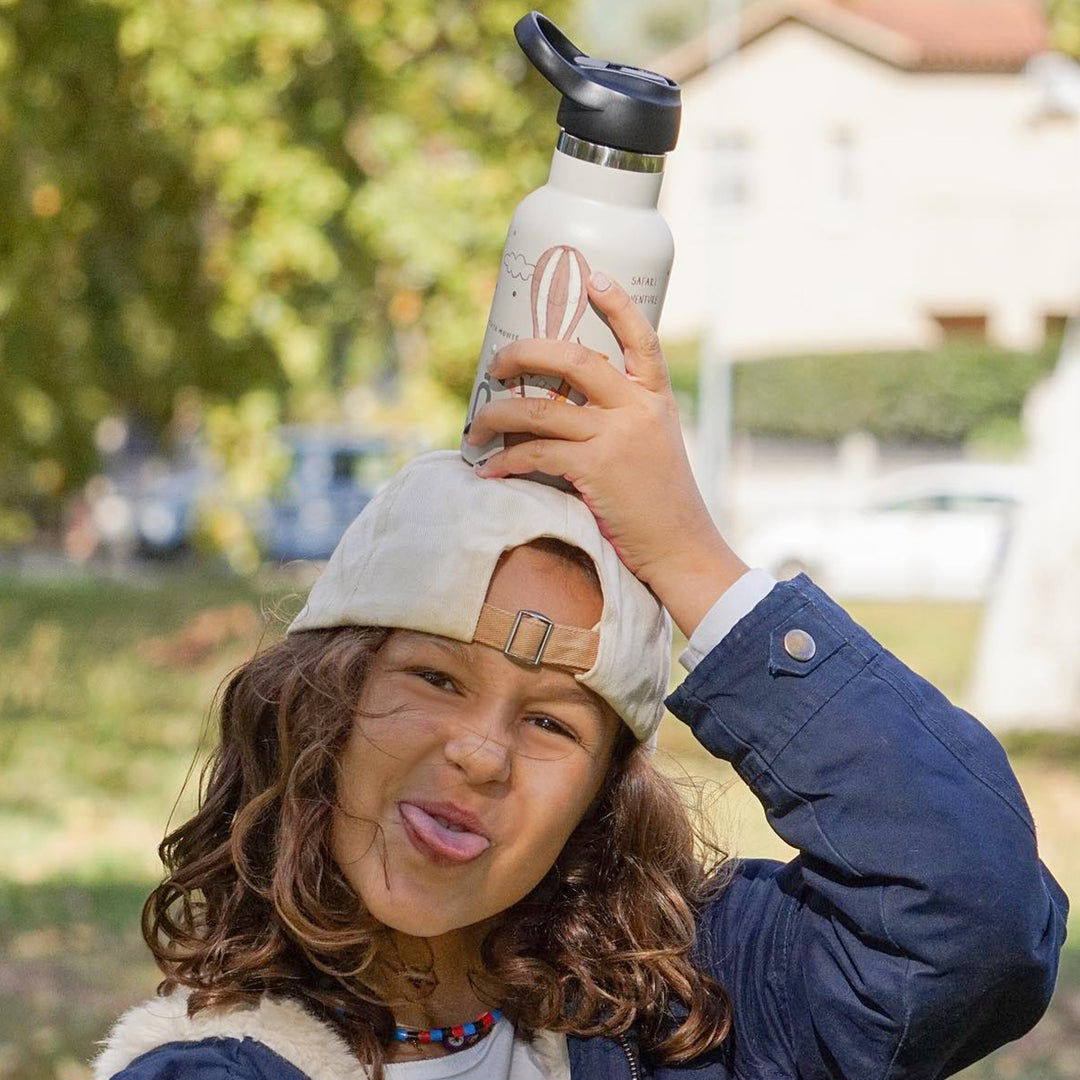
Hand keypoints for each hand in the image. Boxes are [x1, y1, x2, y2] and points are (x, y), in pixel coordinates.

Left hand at [464, 272, 747, 637]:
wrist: (682, 548)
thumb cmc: (663, 504)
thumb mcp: (657, 447)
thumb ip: (625, 420)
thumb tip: (566, 411)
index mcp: (656, 398)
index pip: (642, 337)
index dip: (617, 303)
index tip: (592, 277)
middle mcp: (637, 408)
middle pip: (573, 357)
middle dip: (523, 353)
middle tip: (495, 364)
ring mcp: (617, 436)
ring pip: (540, 407)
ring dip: (497, 414)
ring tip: (476, 427)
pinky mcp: (596, 469)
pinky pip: (535, 452)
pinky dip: (504, 461)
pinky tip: (488, 469)